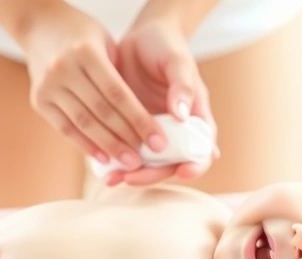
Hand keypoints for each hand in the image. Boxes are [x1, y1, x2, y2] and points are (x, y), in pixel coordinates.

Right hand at [19, 3, 165, 169]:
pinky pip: (65, 128)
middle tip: (147, 158)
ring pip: (83, 123)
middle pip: (101, 111)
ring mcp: (48, 86)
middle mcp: (63, 69)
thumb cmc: (83, 37)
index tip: (158, 140)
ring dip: (108, 146)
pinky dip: (85, 145)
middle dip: (126, 138)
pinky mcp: (38, 100)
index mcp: (86, 52)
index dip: (139, 120)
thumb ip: (120, 78)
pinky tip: (103, 158)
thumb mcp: (106, 44)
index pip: (118, 94)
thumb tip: (142, 121)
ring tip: (128, 163)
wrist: (40, 26)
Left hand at [108, 19, 218, 186]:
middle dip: (152, 175)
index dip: (195, 165)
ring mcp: (152, 133)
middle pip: (169, 165)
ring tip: (112, 179)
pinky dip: (113, 160)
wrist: (140, 37)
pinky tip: (99, 166)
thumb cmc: (167, 46)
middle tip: (132, 177)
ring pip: (145, 163)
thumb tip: (183, 114)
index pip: (202, 151)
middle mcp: (175, 131)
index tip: (183, 171)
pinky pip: (124, 150)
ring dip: (130, 174)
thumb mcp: (178, 62)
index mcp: (194, 119)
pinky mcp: (129, 129)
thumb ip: (182, 87)